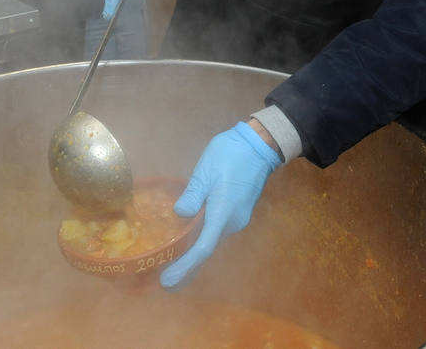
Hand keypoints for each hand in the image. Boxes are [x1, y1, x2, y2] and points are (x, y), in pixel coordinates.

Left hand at [159, 121, 282, 289]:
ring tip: (173, 264)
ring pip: (212, 240)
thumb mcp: (206, 170)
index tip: (168, 281)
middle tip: (166, 281)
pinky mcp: (238, 212)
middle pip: (207, 249)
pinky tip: (189, 240)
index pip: (202, 248)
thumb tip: (180, 214)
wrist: (260, 145)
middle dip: (186, 266)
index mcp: (222, 213)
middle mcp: (232, 222)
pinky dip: (202, 240)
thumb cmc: (231, 154)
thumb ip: (193, 194)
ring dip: (193, 254)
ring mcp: (238, 219)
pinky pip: (217, 231)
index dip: (185, 267)